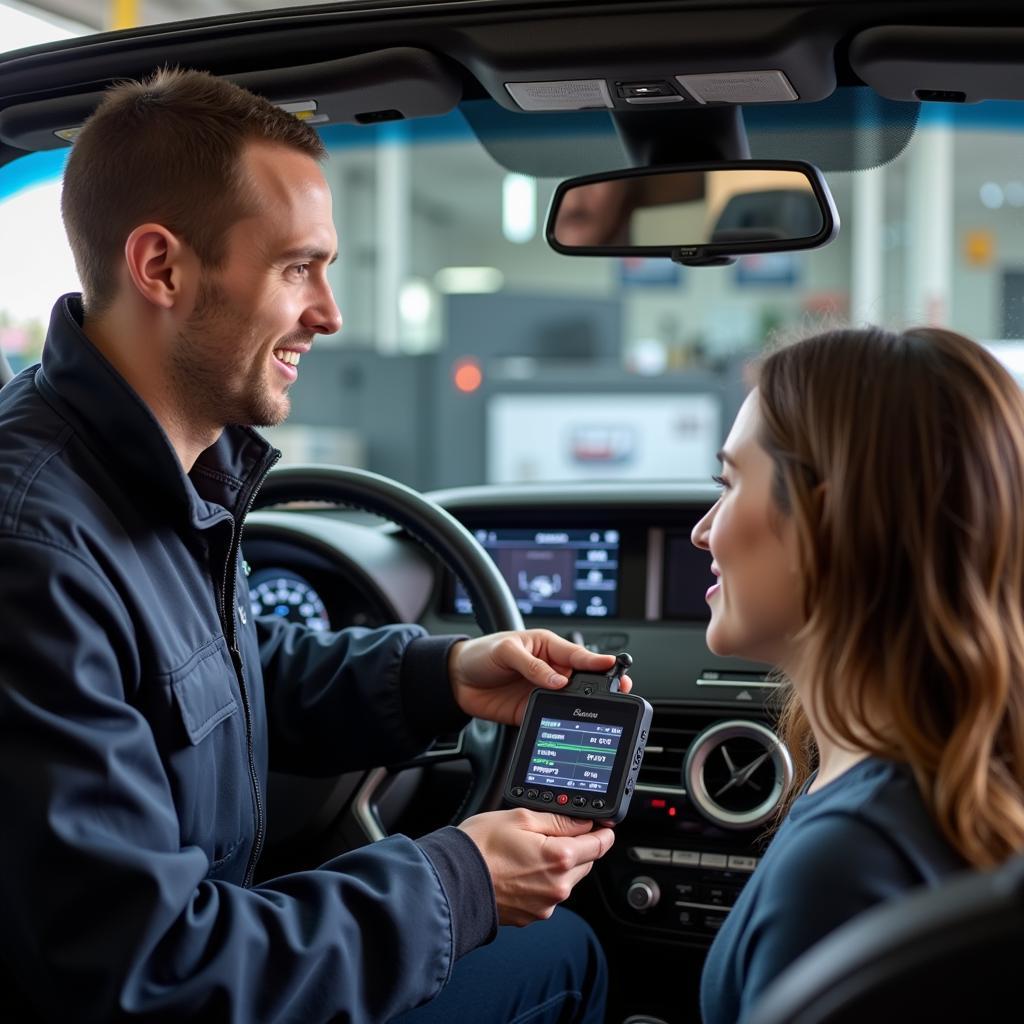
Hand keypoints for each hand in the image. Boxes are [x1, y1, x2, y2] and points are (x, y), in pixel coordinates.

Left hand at [447, 629, 632, 724]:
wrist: (455, 680)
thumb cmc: (481, 654)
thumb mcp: (506, 650)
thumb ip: (531, 665)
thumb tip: (557, 680)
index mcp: (548, 648)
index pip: (577, 656)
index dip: (597, 662)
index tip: (613, 666)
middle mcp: (549, 671)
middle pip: (581, 681)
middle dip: (600, 686)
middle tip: (618, 690)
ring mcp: (541, 693)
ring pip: (570, 702)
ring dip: (583, 707)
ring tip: (597, 711)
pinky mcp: (530, 712)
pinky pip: (550, 719)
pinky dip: (560, 724)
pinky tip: (568, 727)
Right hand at [459, 808, 615, 925]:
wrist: (452, 881)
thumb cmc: (480, 847)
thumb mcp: (521, 818)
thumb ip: (558, 820)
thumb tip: (584, 822)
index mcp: (560, 857)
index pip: (599, 844)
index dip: (603, 831)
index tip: (602, 825)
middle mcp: (558, 886)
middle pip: (585, 862)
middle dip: (577, 847)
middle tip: (553, 832)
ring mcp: (546, 905)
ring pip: (567, 880)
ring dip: (559, 865)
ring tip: (529, 851)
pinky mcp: (532, 916)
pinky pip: (548, 895)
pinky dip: (543, 881)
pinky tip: (521, 869)